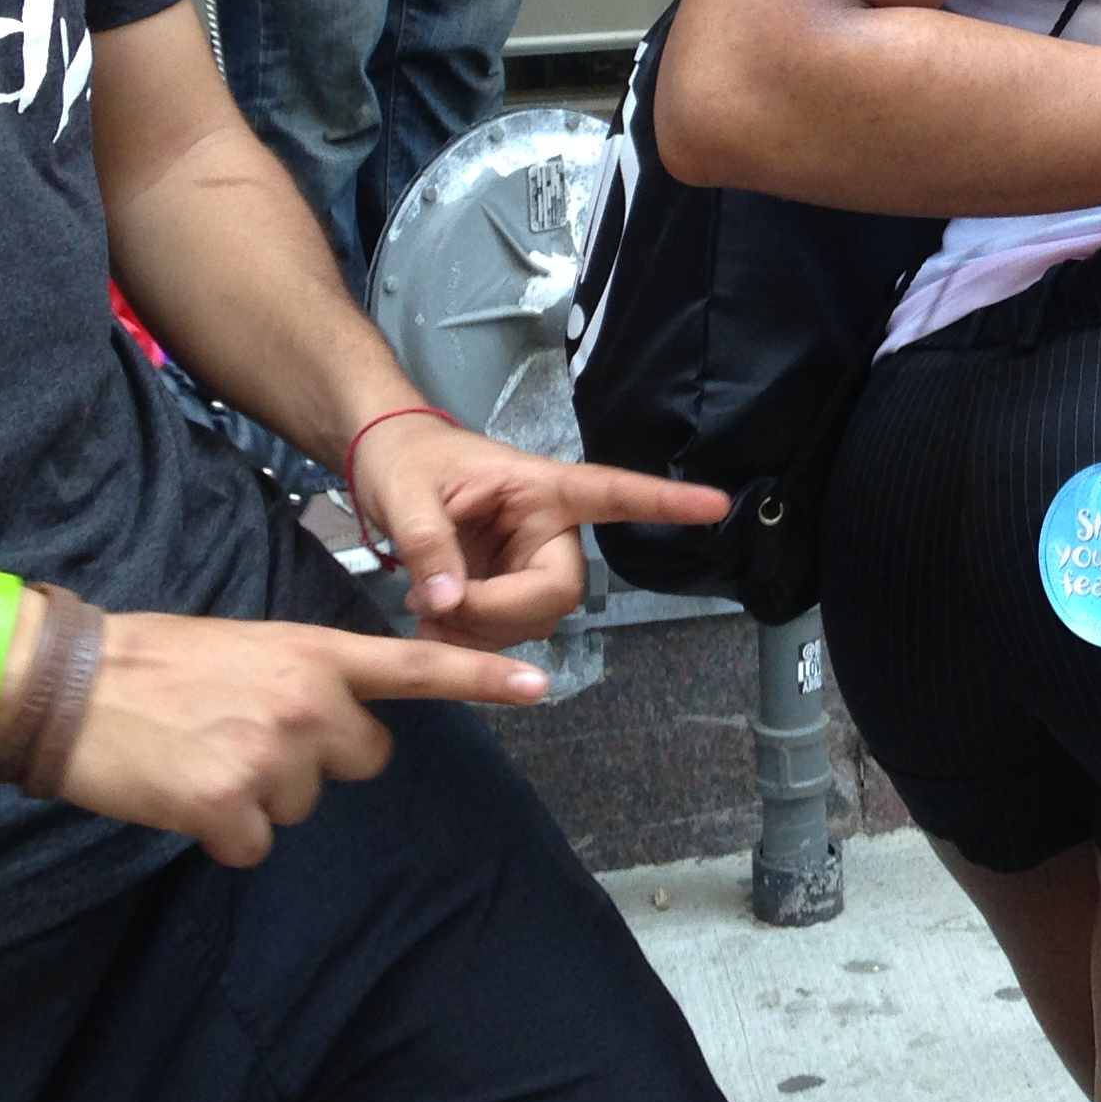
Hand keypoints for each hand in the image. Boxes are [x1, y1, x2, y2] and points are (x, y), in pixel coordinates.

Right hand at [49, 609, 551, 866]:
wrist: (70, 685)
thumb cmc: (158, 661)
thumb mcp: (252, 645)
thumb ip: (308, 675)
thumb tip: (339, 716)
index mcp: (314, 653)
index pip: (417, 668)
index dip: (482, 678)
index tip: (541, 685)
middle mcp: (306, 702)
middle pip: (366, 759)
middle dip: (322, 758)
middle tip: (254, 734)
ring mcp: (269, 755)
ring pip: (305, 804)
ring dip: (262, 794)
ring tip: (208, 753)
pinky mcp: (226, 807)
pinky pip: (254, 844)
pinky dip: (222, 833)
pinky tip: (186, 793)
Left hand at [347, 415, 732, 649]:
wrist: (384, 468)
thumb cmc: (404, 460)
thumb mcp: (406, 495)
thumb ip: (429, 547)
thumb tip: (447, 604)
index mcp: (540, 489)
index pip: (612, 492)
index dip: (665, 501)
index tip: (717, 505)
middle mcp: (547, 530)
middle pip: (559, 591)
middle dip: (504, 614)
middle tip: (440, 609)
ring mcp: (529, 565)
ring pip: (532, 622)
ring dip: (479, 632)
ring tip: (423, 607)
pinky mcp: (508, 592)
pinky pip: (506, 635)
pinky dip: (469, 641)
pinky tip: (433, 621)